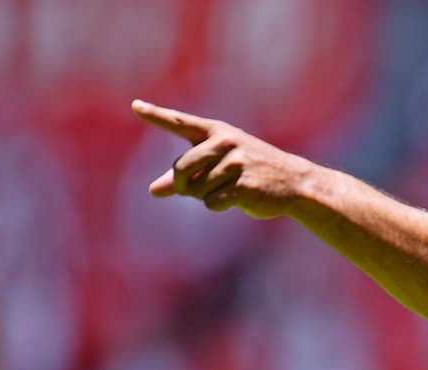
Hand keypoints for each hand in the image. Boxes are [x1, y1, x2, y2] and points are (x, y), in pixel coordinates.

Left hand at [131, 99, 311, 217]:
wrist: (292, 182)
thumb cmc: (249, 171)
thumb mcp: (217, 166)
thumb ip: (184, 176)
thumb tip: (152, 191)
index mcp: (216, 132)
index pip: (180, 123)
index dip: (156, 115)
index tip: (135, 106)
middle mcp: (224, 143)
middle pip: (181, 168)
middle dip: (181, 185)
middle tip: (190, 189)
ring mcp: (236, 163)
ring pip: (196, 189)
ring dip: (205, 197)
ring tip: (226, 190)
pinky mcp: (244, 185)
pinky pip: (212, 202)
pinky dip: (217, 205)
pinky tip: (235, 199)